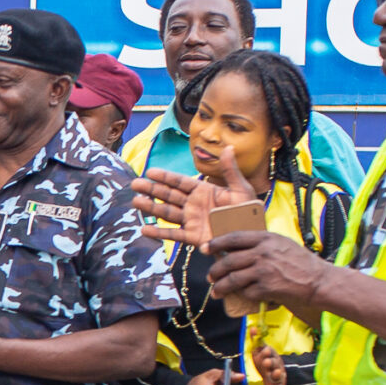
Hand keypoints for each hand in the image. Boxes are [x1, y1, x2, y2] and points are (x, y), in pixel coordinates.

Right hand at [136, 147, 257, 246]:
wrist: (250, 237)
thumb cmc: (248, 212)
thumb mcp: (241, 189)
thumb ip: (231, 170)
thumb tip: (229, 147)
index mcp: (204, 191)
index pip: (180, 182)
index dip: (165, 177)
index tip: (150, 172)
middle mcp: (194, 205)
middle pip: (169, 195)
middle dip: (152, 190)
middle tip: (135, 184)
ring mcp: (191, 221)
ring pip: (167, 213)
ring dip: (151, 208)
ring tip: (135, 202)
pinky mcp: (193, 237)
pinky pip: (173, 235)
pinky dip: (159, 233)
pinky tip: (144, 230)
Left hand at [205, 229, 328, 318]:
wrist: (317, 280)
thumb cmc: (300, 261)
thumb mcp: (281, 243)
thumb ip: (261, 243)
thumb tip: (236, 248)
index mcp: (266, 238)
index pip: (234, 238)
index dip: (216, 243)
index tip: (205, 248)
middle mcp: (263, 253)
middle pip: (229, 261)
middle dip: (215, 271)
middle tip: (210, 277)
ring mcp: (264, 270)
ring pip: (232, 279)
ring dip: (220, 287)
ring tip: (216, 291)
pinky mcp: (267, 287)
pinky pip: (246, 292)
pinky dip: (242, 295)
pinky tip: (240, 296)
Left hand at [250, 342, 287, 384]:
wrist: (274, 373)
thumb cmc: (264, 360)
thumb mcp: (259, 350)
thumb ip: (256, 341)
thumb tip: (253, 328)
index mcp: (270, 356)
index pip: (268, 353)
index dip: (266, 352)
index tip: (265, 350)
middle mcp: (275, 365)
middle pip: (273, 363)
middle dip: (270, 362)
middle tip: (266, 362)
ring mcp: (278, 375)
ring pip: (278, 374)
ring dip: (277, 374)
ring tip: (276, 373)